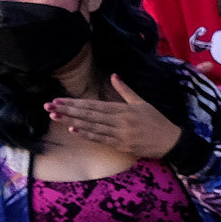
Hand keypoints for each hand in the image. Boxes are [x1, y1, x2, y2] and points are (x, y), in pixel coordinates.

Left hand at [46, 78, 184, 158]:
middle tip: (49, 106)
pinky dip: (87, 135)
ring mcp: (120, 134)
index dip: (75, 102)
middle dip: (68, 110)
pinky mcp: (122, 145)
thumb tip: (114, 75)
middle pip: (89, 114)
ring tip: (55, 117)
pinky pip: (101, 139)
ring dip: (72, 121)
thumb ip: (125, 90)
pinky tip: (74, 130)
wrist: (171, 142)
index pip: (93, 105)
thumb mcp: (142, 103)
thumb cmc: (157, 121)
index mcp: (122, 109)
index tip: (59, 99)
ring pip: (92, 126)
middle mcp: (119, 121)